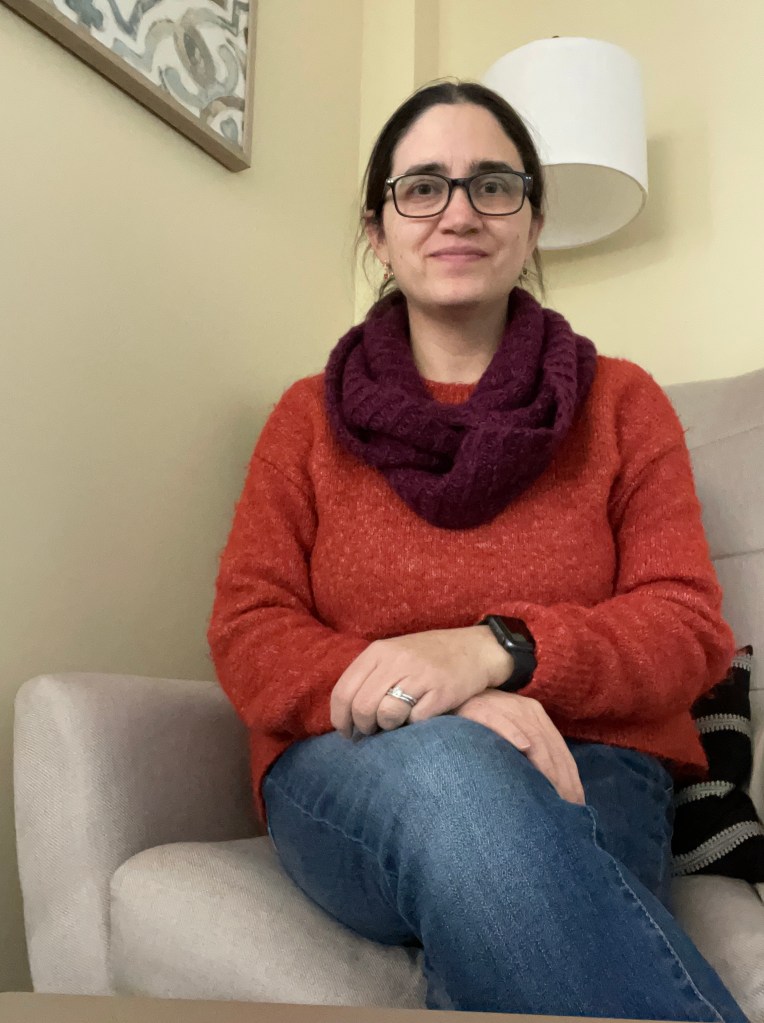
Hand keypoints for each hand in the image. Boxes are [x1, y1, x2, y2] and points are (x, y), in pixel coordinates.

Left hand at [330, 626, 513, 737]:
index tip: (346, 732)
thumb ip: (369, 677)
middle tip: (371, 732)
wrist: (475, 649)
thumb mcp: (394, 654)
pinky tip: (420, 716)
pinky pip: (414, 721)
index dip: (340, 718)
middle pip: (362, 707)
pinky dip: (413, 725)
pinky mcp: (441, 692)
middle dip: (363, 728)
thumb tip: (345, 715)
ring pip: (386, 715)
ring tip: (397, 723)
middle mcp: (396, 660)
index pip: (344, 690)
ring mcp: (419, 675)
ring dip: (388, 727)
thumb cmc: (428, 657)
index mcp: (379, 651)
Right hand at [454, 690, 585, 804]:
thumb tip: (549, 785)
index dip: (570, 776)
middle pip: (550, 745)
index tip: (577, 803)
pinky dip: (514, 733)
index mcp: (536, 715)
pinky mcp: (482, 708)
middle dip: (561, 777)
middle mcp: (526, 709)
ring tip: (552, 789)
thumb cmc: (481, 723)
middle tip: (567, 806)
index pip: (560, 749)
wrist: (454, 696)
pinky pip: (501, 721)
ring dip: (545, 764)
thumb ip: (529, 752)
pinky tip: (524, 747)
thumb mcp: (511, 733)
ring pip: (532, 736)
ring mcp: (505, 706)